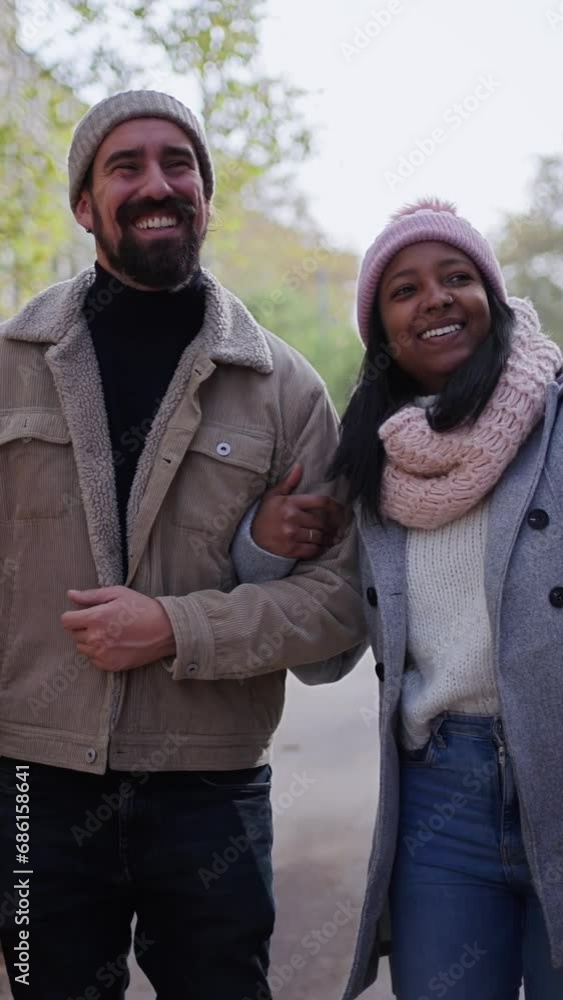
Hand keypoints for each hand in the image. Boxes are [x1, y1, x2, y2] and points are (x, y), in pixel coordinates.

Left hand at [61, 586, 175, 670]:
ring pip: (82, 648)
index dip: (72, 616)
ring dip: (89, 640)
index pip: (66, 621)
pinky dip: (99, 652)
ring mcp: (103, 654)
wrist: (165, 631)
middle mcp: (96, 638)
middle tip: (100, 622)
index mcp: (97, 618)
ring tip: (108, 633)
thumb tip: (70, 594)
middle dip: (82, 627)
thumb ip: (91, 595)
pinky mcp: (110, 665)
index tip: (82, 614)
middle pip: (73, 635)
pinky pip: (93, 659)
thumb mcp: (118, 593)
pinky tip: (113, 643)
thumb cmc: (142, 608)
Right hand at [252, 464, 346, 559]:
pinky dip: (319, 549)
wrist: (251, 539)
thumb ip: (288, 482)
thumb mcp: (273, 496)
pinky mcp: (292, 550)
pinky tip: (321, 546)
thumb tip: (300, 466)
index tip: (341, 509)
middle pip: (322, 522)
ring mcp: (292, 535)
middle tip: (337, 527)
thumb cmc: (265, 515)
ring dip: (328, 538)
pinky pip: (313, 550)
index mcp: (291, 503)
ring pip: (319, 537)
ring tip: (333, 537)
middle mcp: (293, 518)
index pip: (320, 501)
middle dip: (332, 525)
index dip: (335, 505)